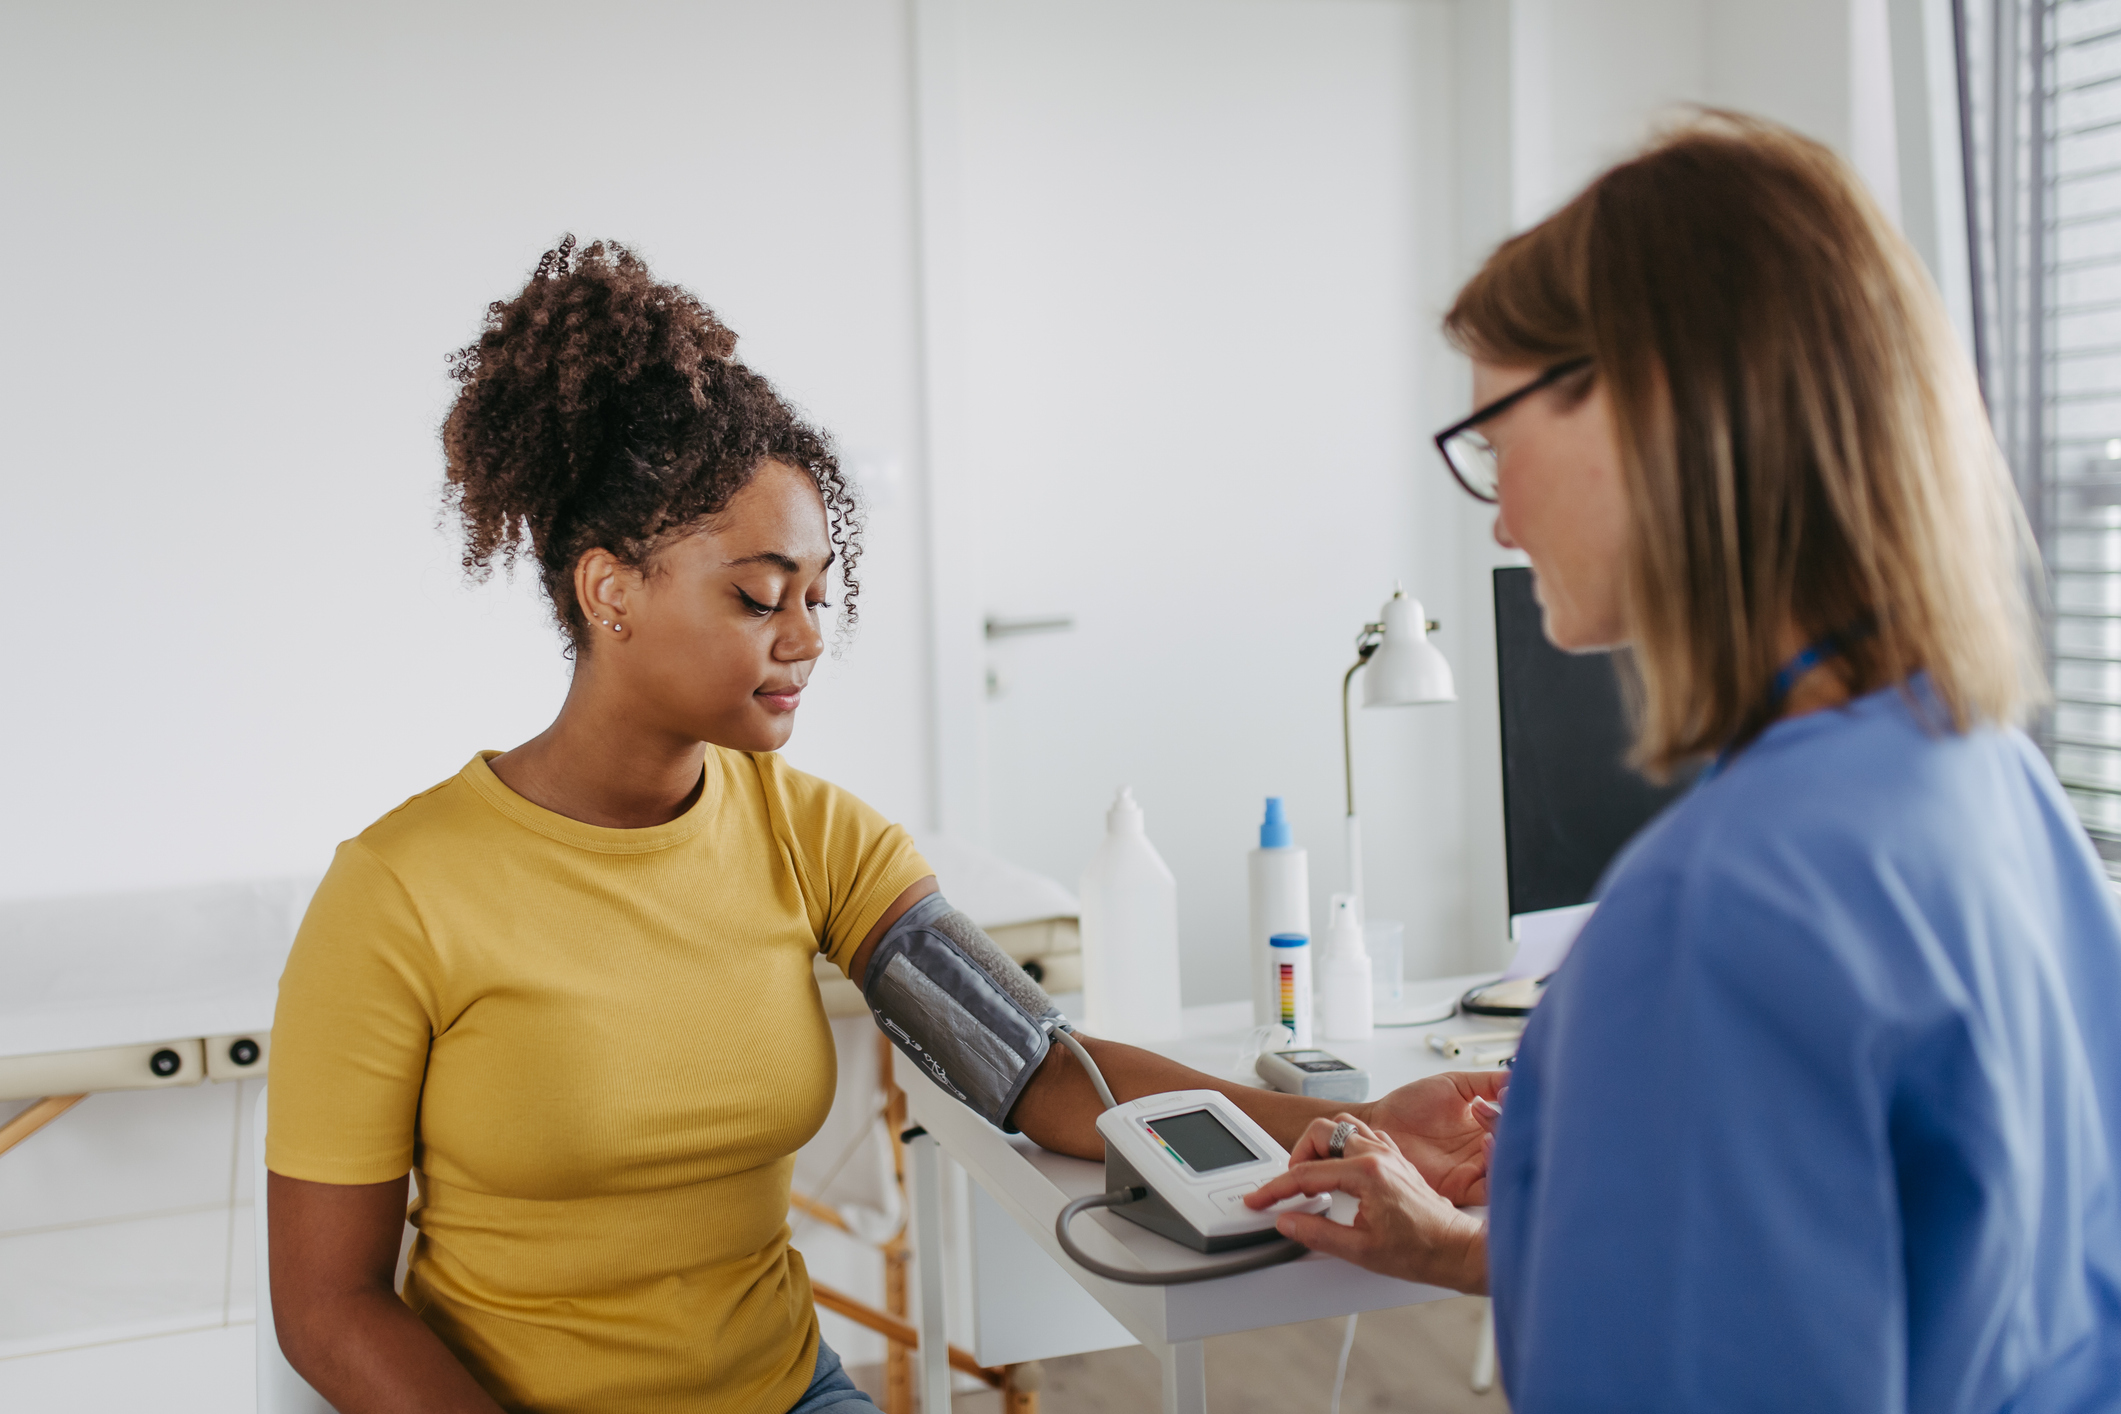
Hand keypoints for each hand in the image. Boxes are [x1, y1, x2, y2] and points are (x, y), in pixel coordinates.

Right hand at [1245, 1115, 1487, 1293]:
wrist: (1456, 1250)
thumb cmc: (1421, 1251)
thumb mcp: (1360, 1251)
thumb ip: (1317, 1233)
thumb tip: (1287, 1222)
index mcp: (1367, 1173)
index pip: (1306, 1174)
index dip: (1275, 1189)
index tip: (1259, 1200)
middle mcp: (1378, 1154)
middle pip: (1321, 1133)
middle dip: (1296, 1156)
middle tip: (1289, 1185)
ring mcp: (1389, 1153)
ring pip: (1342, 1128)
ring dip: (1320, 1147)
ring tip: (1311, 1175)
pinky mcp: (1397, 1159)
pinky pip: (1363, 1136)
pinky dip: (1343, 1147)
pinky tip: (1341, 1170)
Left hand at [1356, 1071, 1507, 1204]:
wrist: (1380, 1121)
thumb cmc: (1411, 1104)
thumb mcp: (1455, 1085)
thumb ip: (1487, 1082)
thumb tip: (1519, 1077)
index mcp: (1486, 1127)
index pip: (1516, 1125)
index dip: (1518, 1109)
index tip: (1507, 1092)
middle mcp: (1483, 1151)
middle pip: (1517, 1148)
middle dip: (1515, 1127)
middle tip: (1501, 1105)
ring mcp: (1474, 1170)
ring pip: (1508, 1169)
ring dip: (1507, 1148)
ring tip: (1491, 1126)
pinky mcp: (1461, 1188)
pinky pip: (1489, 1189)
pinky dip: (1496, 1171)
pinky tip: (1486, 1143)